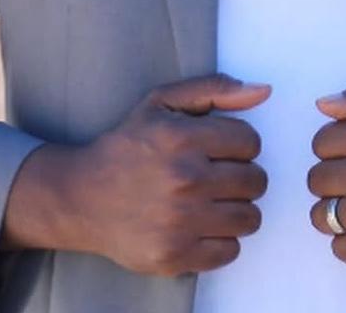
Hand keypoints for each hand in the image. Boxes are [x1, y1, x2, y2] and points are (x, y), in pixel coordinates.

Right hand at [1, 73, 269, 274]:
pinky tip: (200, 225)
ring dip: (236, 209)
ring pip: (250, 218)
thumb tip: (264, 91)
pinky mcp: (174, 257)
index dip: (240, 144)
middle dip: (242, 176)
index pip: (251, 141)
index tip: (221, 149)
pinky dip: (221, 240)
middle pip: (256, 181)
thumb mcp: (163, 101)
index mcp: (182, 138)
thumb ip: (215, 89)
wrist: (81, 197)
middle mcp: (183, 180)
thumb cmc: (128, 145)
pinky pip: (231, 251)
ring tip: (212, 201)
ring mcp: (179, 223)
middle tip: (217, 176)